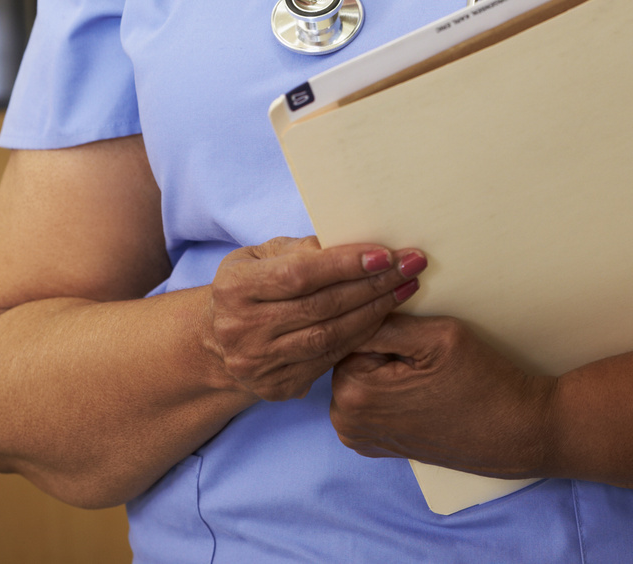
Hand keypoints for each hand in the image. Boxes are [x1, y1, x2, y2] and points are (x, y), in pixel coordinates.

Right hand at [201, 237, 425, 401]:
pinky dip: (361, 337)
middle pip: (320, 307)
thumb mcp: (264, 255)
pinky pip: (329, 361)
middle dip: (373, 285)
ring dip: (375, 311)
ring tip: (406, 288)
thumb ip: (302, 249)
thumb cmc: (253, 283)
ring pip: (330, 337)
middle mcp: (241, 329)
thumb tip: (352, 244)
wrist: (220, 339)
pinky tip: (384, 317)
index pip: (299, 275)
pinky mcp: (276, 387)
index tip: (386, 254)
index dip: (344, 265)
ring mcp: (258, 364)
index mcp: (234, 287)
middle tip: (411, 266)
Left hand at [330, 313, 557, 477]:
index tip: (408, 316)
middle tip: (421, 344)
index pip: (350, 329)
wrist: (510, 430)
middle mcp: (345, 420)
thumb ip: (386, 320)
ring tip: (423, 366)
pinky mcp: (373, 443)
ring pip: (359, 372)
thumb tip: (355, 305)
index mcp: (353, 392)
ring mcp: (358, 436)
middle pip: (351, 353)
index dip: (381, 316)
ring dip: (383, 362)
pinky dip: (386, 385)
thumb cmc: (479, 381)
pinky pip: (368, 396)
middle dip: (379, 341)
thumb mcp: (435, 336)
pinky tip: (419, 385)